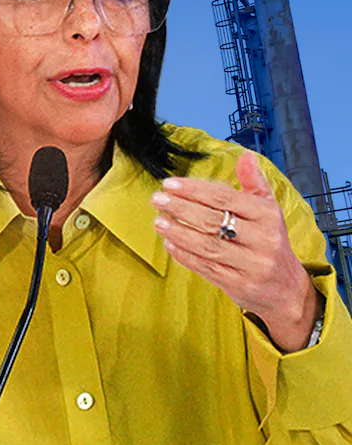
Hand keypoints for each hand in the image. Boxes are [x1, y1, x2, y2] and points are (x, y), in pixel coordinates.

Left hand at [151, 151, 318, 351]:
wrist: (287, 288)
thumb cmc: (269, 240)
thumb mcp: (268, 210)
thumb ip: (254, 183)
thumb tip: (246, 156)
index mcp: (268, 215)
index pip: (224, 197)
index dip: (194, 190)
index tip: (169, 184)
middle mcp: (263, 239)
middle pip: (213, 220)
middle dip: (181, 208)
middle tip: (157, 199)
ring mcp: (252, 264)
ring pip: (208, 245)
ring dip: (179, 232)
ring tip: (158, 221)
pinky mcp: (240, 284)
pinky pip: (207, 268)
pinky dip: (185, 256)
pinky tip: (169, 244)